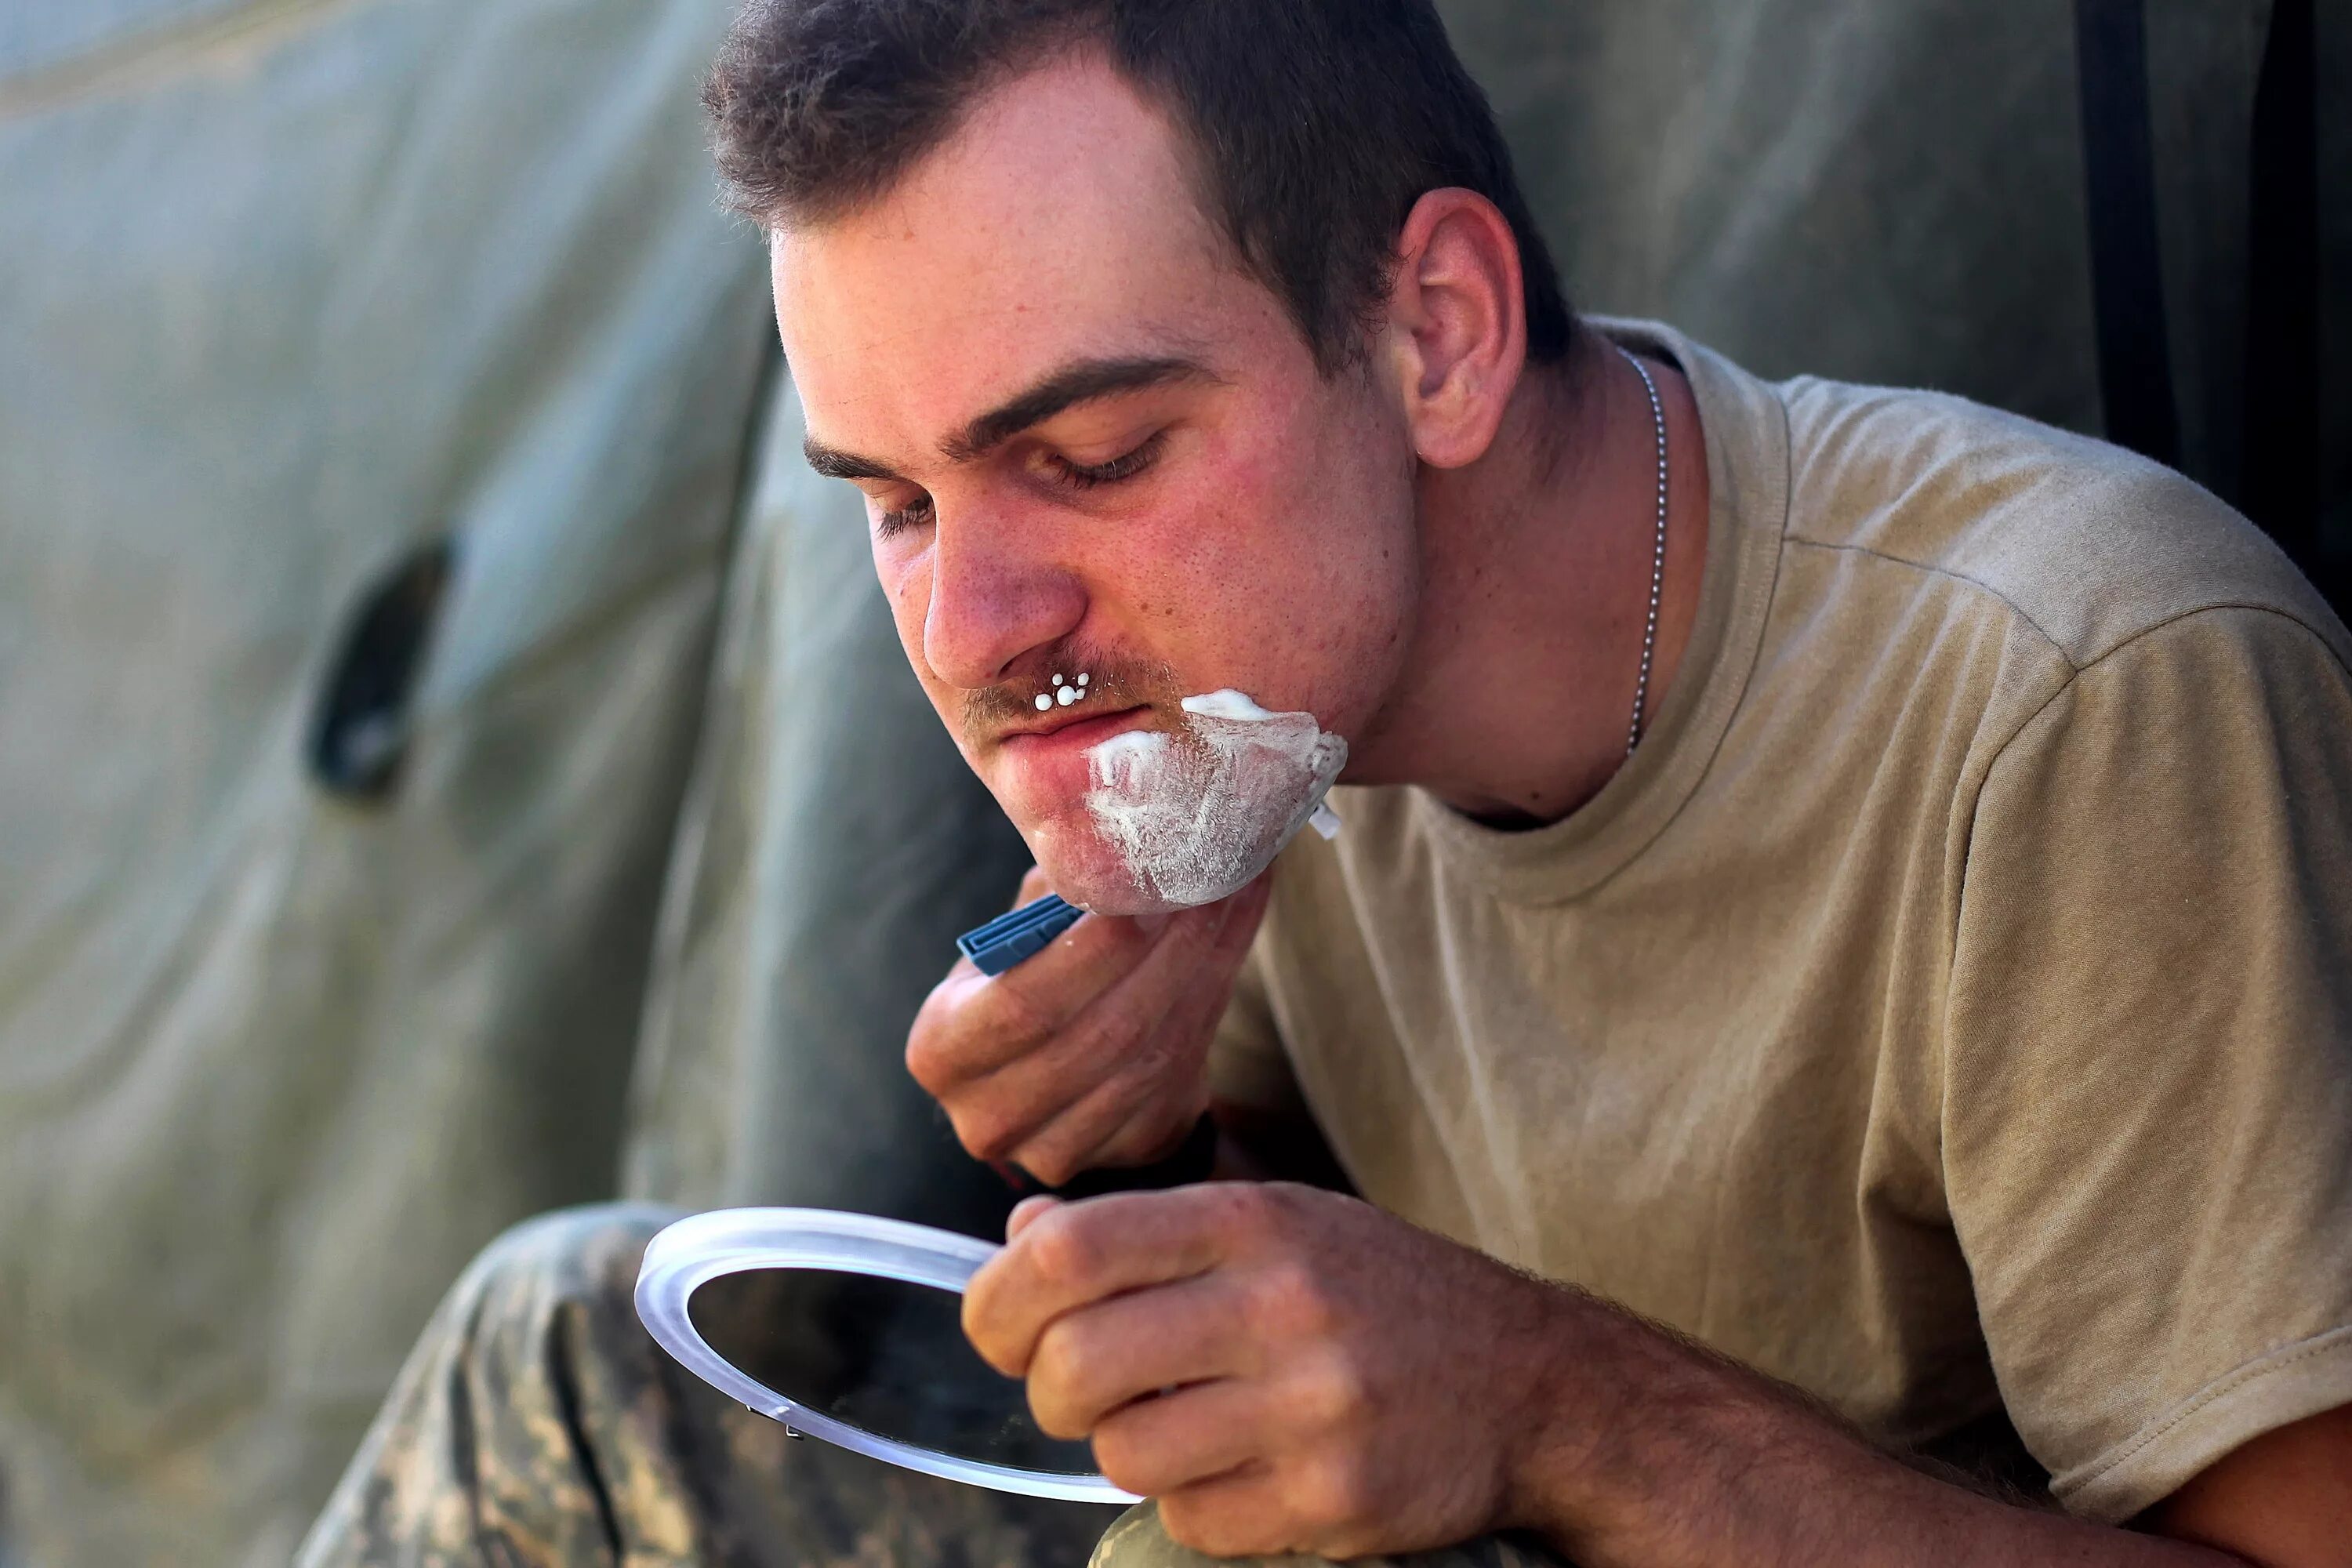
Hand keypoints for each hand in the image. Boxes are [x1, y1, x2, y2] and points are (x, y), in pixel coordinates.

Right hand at [907, 867, 1269, 1185]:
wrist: (1062, 1063)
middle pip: (1097, 1036)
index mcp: (943, 1051)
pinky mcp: (1121, 1158)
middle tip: (1214, 881)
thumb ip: (1054, 894)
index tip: (1149, 890)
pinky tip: (1231, 943)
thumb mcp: (1019, 933)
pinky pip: (1178, 1082)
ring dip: (1202, 971)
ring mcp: (1054, 1151)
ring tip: (1234, 894)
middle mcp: (987, 1117)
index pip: (1023, 1004)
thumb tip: (1113, 837)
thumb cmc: (1032, 975)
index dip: (1094, 950)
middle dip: (1167, 952)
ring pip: (1148, 1061)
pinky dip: (1211, 1006)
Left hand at [962, 1182, 1574, 1559]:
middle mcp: (1282, 1305)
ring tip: (1180, 1425)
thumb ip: (1150, 1226)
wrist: (1534, 1382)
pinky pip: (1192, 1519)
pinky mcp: (1334, 1500)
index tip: (998, 1326)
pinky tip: (1245, 1467)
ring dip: (1126, 1450)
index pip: (1070, 1250)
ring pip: (1124, 1455)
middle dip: (1048, 1389)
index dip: (999, 1298)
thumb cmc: (1379, 1292)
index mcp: (1254, 1220)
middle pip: (1075, 1363)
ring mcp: (1313, 1409)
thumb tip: (1021, 1236)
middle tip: (1077, 1391)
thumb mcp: (1279, 1219)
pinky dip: (1194, 1503)